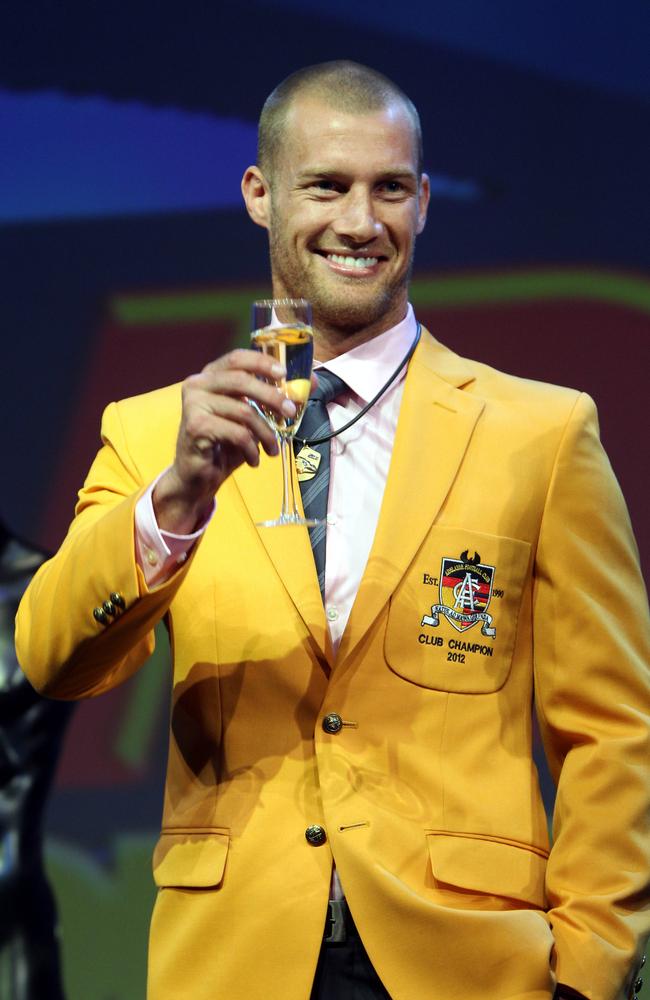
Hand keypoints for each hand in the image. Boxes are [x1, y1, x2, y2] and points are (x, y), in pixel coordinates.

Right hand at [153, 349, 297, 532]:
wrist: (198, 477)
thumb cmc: (225, 444)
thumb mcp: (253, 418)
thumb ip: (274, 398)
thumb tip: (311, 382)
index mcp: (211, 376)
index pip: (237, 358)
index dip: (262, 362)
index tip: (284, 374)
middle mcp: (198, 385)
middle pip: (241, 380)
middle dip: (272, 396)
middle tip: (291, 411)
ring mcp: (193, 404)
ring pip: (243, 411)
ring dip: (265, 433)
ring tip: (272, 449)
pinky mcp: (196, 426)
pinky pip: (236, 433)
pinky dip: (251, 449)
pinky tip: (254, 460)